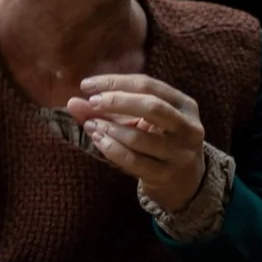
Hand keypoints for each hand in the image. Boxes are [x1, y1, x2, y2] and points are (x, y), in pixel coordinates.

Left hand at [68, 74, 206, 212]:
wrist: (182, 179)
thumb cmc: (155, 139)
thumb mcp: (137, 120)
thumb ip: (107, 109)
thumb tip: (72, 103)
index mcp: (185, 105)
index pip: (148, 85)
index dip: (115, 82)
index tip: (86, 85)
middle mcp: (188, 127)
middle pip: (152, 106)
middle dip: (116, 102)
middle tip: (91, 102)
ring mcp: (180, 153)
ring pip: (140, 137)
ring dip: (110, 128)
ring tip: (91, 124)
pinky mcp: (166, 174)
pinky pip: (133, 161)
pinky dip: (111, 149)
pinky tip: (98, 139)